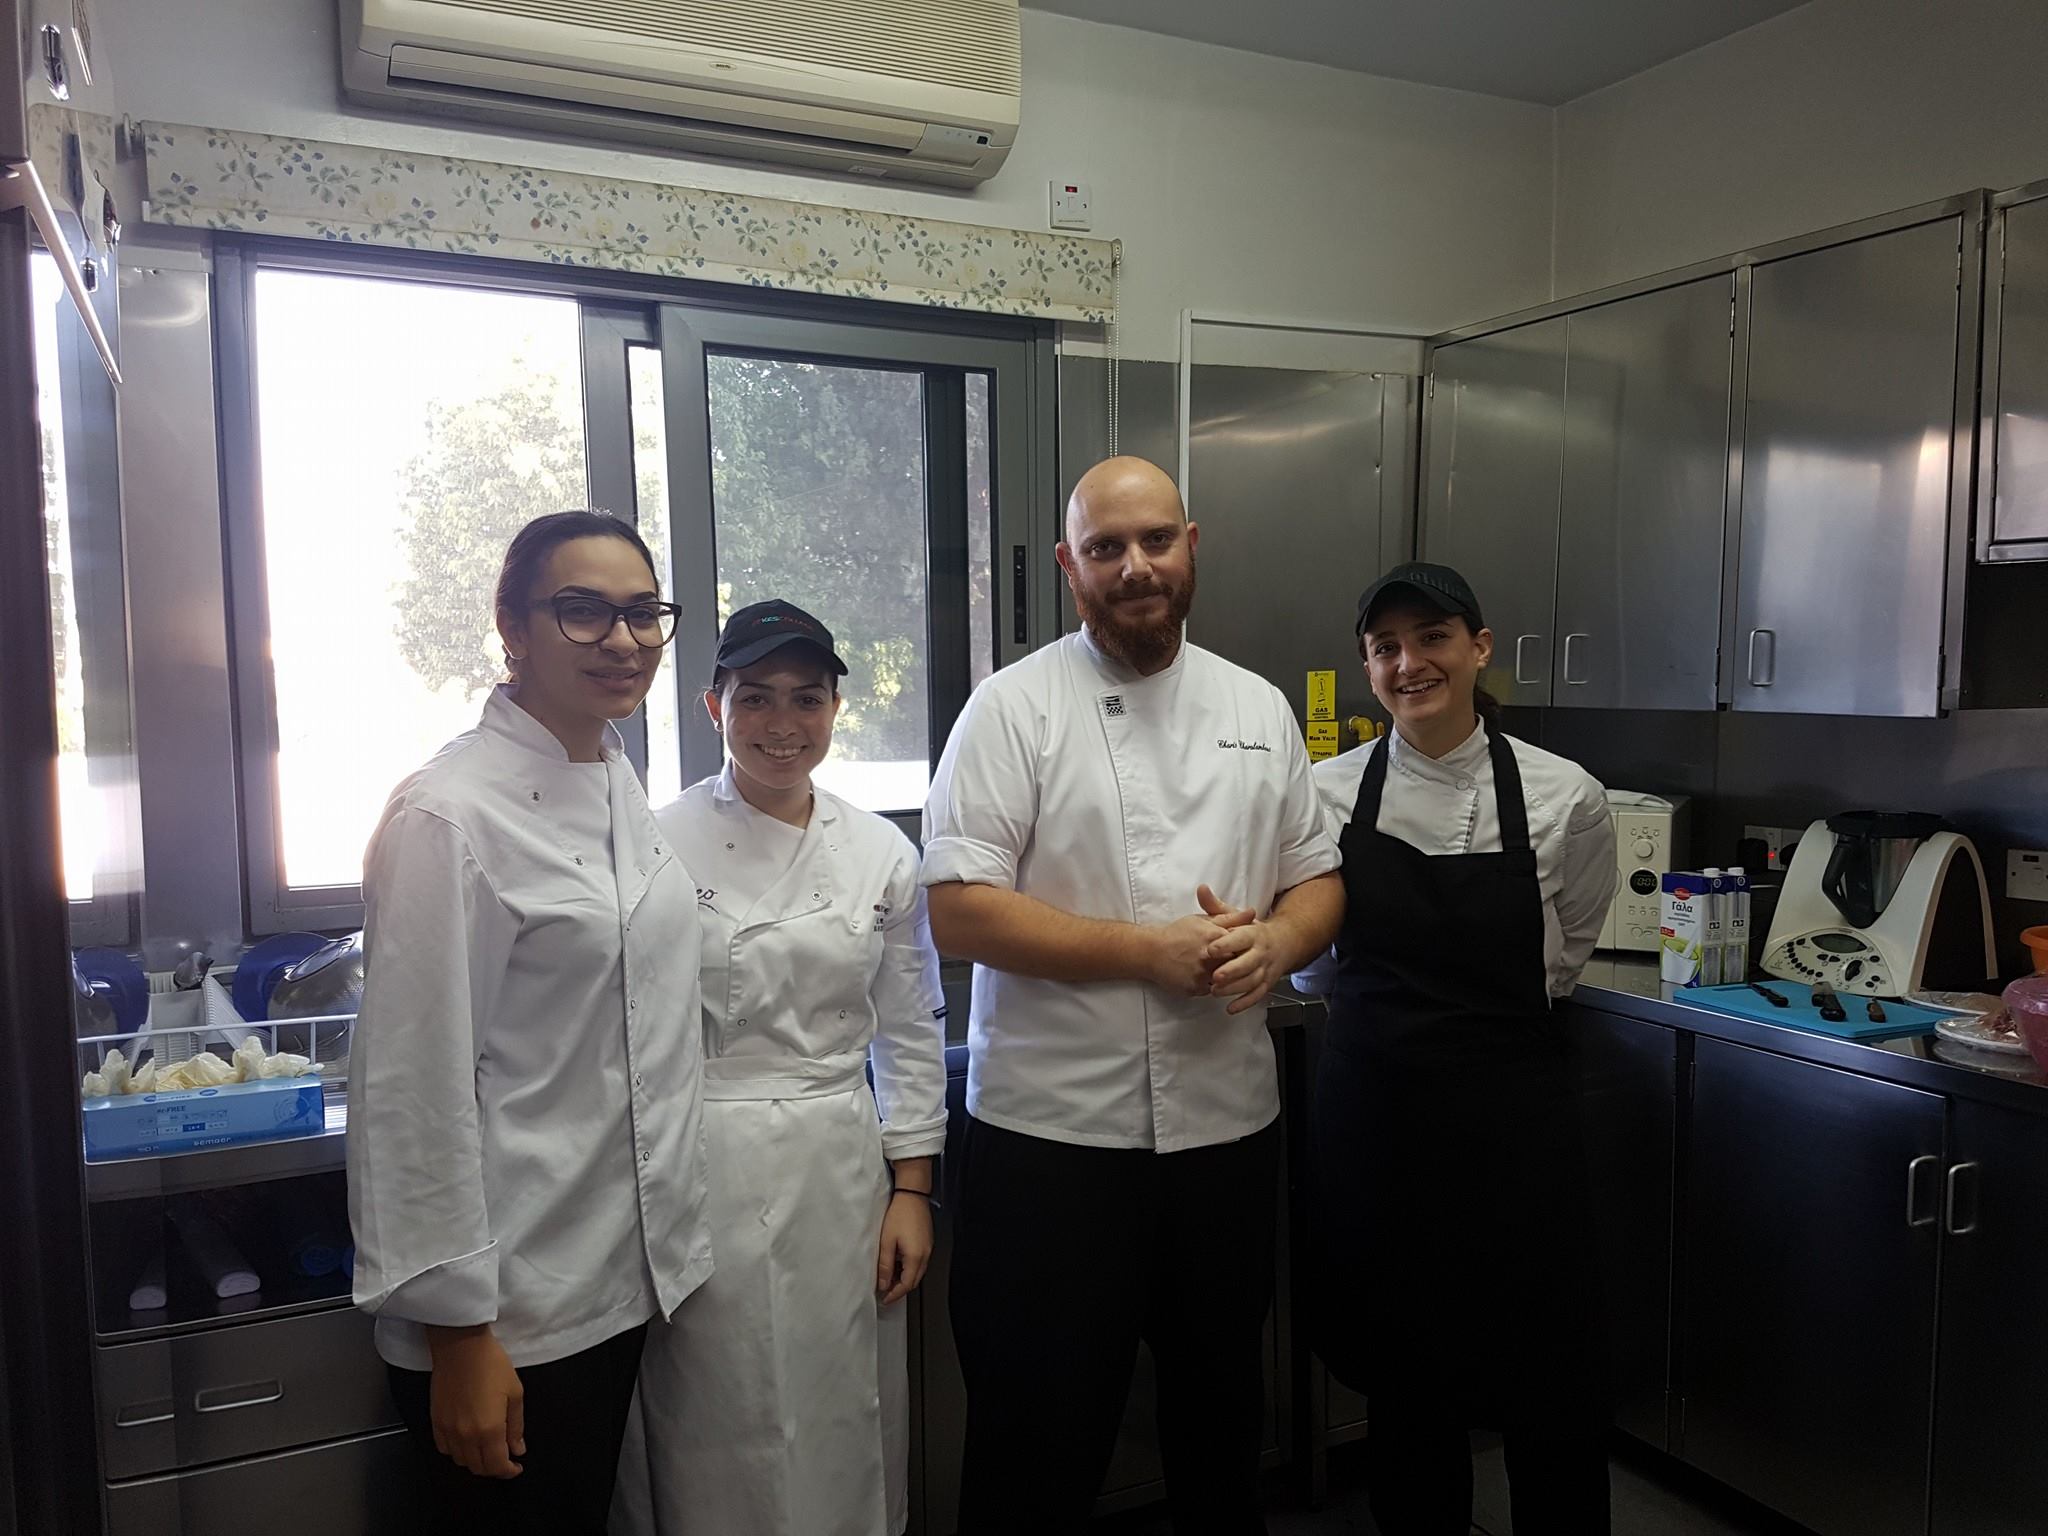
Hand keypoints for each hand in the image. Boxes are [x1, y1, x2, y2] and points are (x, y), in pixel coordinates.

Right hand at [425, 1325, 524, 1478]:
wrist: (461, 1346)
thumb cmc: (490, 1363)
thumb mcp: (515, 1393)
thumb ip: (517, 1426)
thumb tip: (518, 1448)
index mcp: (489, 1430)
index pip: (497, 1466)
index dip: (509, 1471)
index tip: (516, 1468)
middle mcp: (466, 1435)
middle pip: (479, 1468)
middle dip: (494, 1468)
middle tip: (505, 1458)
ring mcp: (448, 1430)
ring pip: (461, 1461)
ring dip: (476, 1461)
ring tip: (487, 1449)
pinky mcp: (436, 1421)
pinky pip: (444, 1448)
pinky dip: (457, 1452)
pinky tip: (466, 1441)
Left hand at [876, 1192, 933, 1304]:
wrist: (912, 1195)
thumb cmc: (900, 1213)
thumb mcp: (887, 1241)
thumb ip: (885, 1265)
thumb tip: (883, 1283)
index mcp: (916, 1257)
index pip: (906, 1285)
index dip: (895, 1294)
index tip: (885, 1299)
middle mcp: (925, 1255)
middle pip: (914, 1281)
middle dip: (900, 1289)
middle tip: (886, 1291)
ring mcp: (928, 1248)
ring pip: (917, 1272)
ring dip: (905, 1278)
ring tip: (889, 1277)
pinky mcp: (927, 1241)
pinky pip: (920, 1261)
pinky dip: (909, 1268)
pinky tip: (899, 1263)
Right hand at [1147, 887, 1254, 995]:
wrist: (1151, 951)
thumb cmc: (1177, 933)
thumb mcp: (1203, 920)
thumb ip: (1230, 918)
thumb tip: (1252, 912)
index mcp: (1214, 938)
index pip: (1241, 947)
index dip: (1242, 949)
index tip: (1240, 949)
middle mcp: (1209, 958)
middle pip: (1235, 965)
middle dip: (1234, 964)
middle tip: (1228, 961)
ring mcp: (1201, 976)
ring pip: (1224, 980)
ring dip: (1222, 976)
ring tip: (1212, 968)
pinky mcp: (1194, 989)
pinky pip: (1209, 990)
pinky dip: (1208, 985)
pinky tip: (1200, 976)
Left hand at [1204, 912, 1285, 1015]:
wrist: (1284, 943)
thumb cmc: (1252, 931)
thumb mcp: (1237, 917)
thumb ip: (1217, 907)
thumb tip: (1201, 889)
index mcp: (1253, 933)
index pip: (1241, 938)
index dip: (1227, 944)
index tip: (1211, 949)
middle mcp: (1261, 952)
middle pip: (1248, 963)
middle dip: (1232, 970)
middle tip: (1214, 976)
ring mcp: (1266, 969)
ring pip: (1252, 981)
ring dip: (1235, 988)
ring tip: (1215, 991)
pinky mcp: (1268, 983)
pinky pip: (1258, 995)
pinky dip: (1245, 1003)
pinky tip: (1230, 1008)